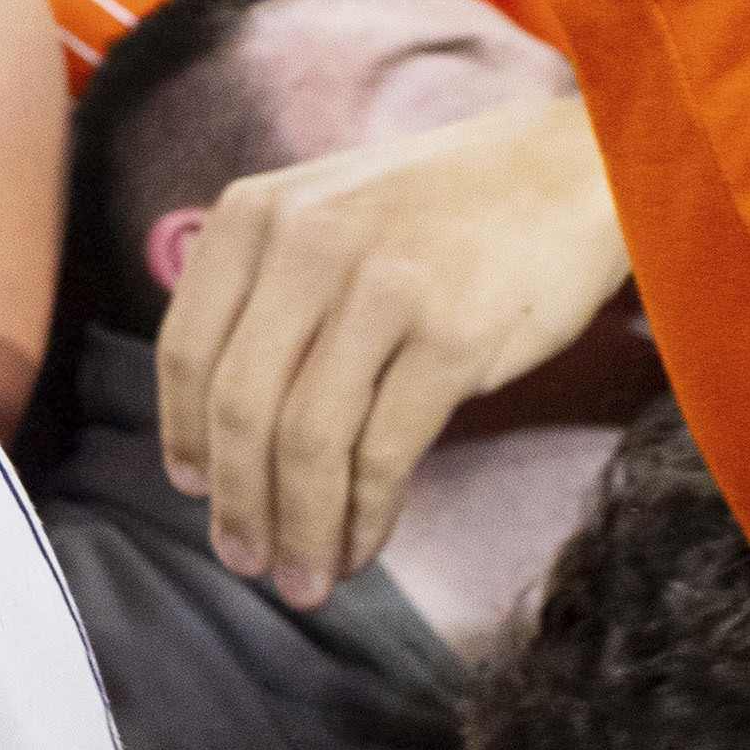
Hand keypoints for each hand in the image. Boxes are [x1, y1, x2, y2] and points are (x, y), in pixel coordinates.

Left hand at [156, 82, 628, 605]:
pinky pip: (383, 452)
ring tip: (304, 578)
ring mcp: (378, 290)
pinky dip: (363, 515)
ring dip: (300, 527)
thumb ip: (264, 291)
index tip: (188, 489)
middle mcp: (304, 246)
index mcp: (253, 216)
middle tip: (244, 561)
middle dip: (237, 502)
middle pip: (241, 406)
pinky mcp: (451, 336)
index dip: (182, 433)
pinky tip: (362, 544)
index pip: (187, 349)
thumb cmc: (439, 212)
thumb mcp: (323, 213)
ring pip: (308, 442)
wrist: (568, 172)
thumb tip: (216, 430)